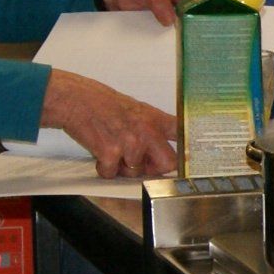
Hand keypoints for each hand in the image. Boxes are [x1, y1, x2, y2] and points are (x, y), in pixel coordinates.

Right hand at [41, 70, 179, 178]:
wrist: (76, 100)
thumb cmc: (104, 104)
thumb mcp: (138, 109)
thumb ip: (153, 128)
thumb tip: (166, 149)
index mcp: (155, 119)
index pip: (183, 134)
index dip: (192, 148)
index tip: (197, 159)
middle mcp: (147, 131)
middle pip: (168, 164)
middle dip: (153, 168)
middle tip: (138, 160)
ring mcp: (130, 143)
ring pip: (136, 172)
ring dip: (122, 168)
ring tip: (111, 148)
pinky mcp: (111, 153)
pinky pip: (112, 174)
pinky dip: (103, 168)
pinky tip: (99, 151)